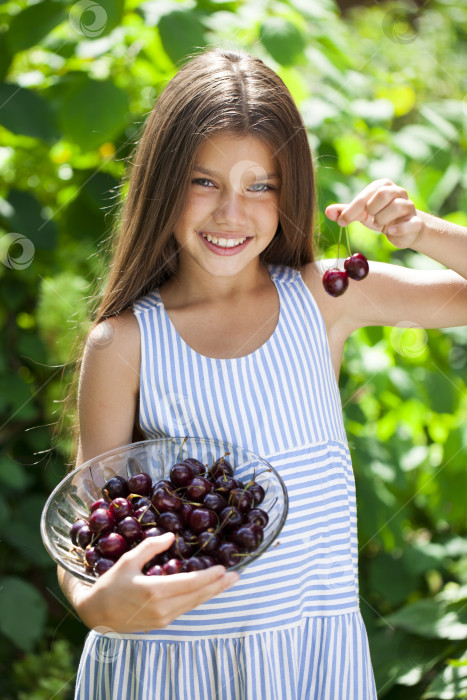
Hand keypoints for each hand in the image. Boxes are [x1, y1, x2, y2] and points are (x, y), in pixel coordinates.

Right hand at [74, 532, 238, 632]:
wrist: (95, 614)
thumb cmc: (110, 584)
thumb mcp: (128, 561)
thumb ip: (151, 547)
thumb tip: (172, 536)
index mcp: (154, 591)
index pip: (190, 583)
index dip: (209, 577)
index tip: (224, 568)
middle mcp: (162, 608)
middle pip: (197, 596)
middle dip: (218, 586)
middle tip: (236, 576)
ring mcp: (162, 619)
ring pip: (193, 605)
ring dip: (211, 594)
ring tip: (227, 583)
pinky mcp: (160, 624)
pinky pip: (184, 609)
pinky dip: (197, 599)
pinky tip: (206, 591)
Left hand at [325, 178, 424, 248]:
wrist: (403, 230)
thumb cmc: (380, 217)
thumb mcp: (361, 213)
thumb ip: (345, 212)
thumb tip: (327, 211)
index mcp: (382, 186)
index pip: (365, 195)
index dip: (352, 209)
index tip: (342, 221)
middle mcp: (398, 192)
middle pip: (383, 194)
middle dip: (371, 209)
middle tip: (368, 220)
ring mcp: (409, 206)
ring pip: (397, 207)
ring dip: (382, 219)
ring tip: (379, 224)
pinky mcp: (416, 222)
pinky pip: (411, 223)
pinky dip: (399, 228)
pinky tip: (390, 231)